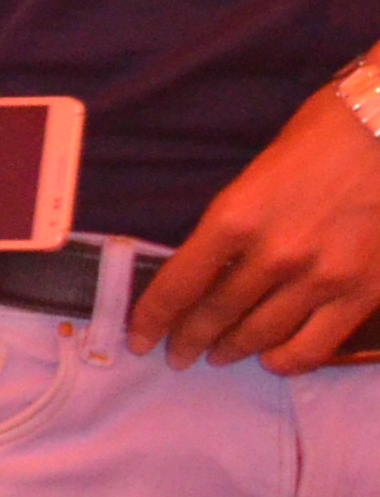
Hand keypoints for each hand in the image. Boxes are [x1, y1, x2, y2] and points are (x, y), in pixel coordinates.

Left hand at [128, 71, 379, 369]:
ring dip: (232, 349)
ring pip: (260, 334)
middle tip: (178, 355)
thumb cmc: (324, 135)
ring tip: (219, 355)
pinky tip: (272, 360)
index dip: (152, 319)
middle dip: (189, 340)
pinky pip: (314, 345)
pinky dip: (286, 360)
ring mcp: (319, 278)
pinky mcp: (362, 291)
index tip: (139, 339)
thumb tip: (210, 266)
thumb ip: (233, 225)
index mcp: (234, 219)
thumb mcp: (255, 175)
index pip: (178, 285)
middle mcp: (272, 256)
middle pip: (215, 315)